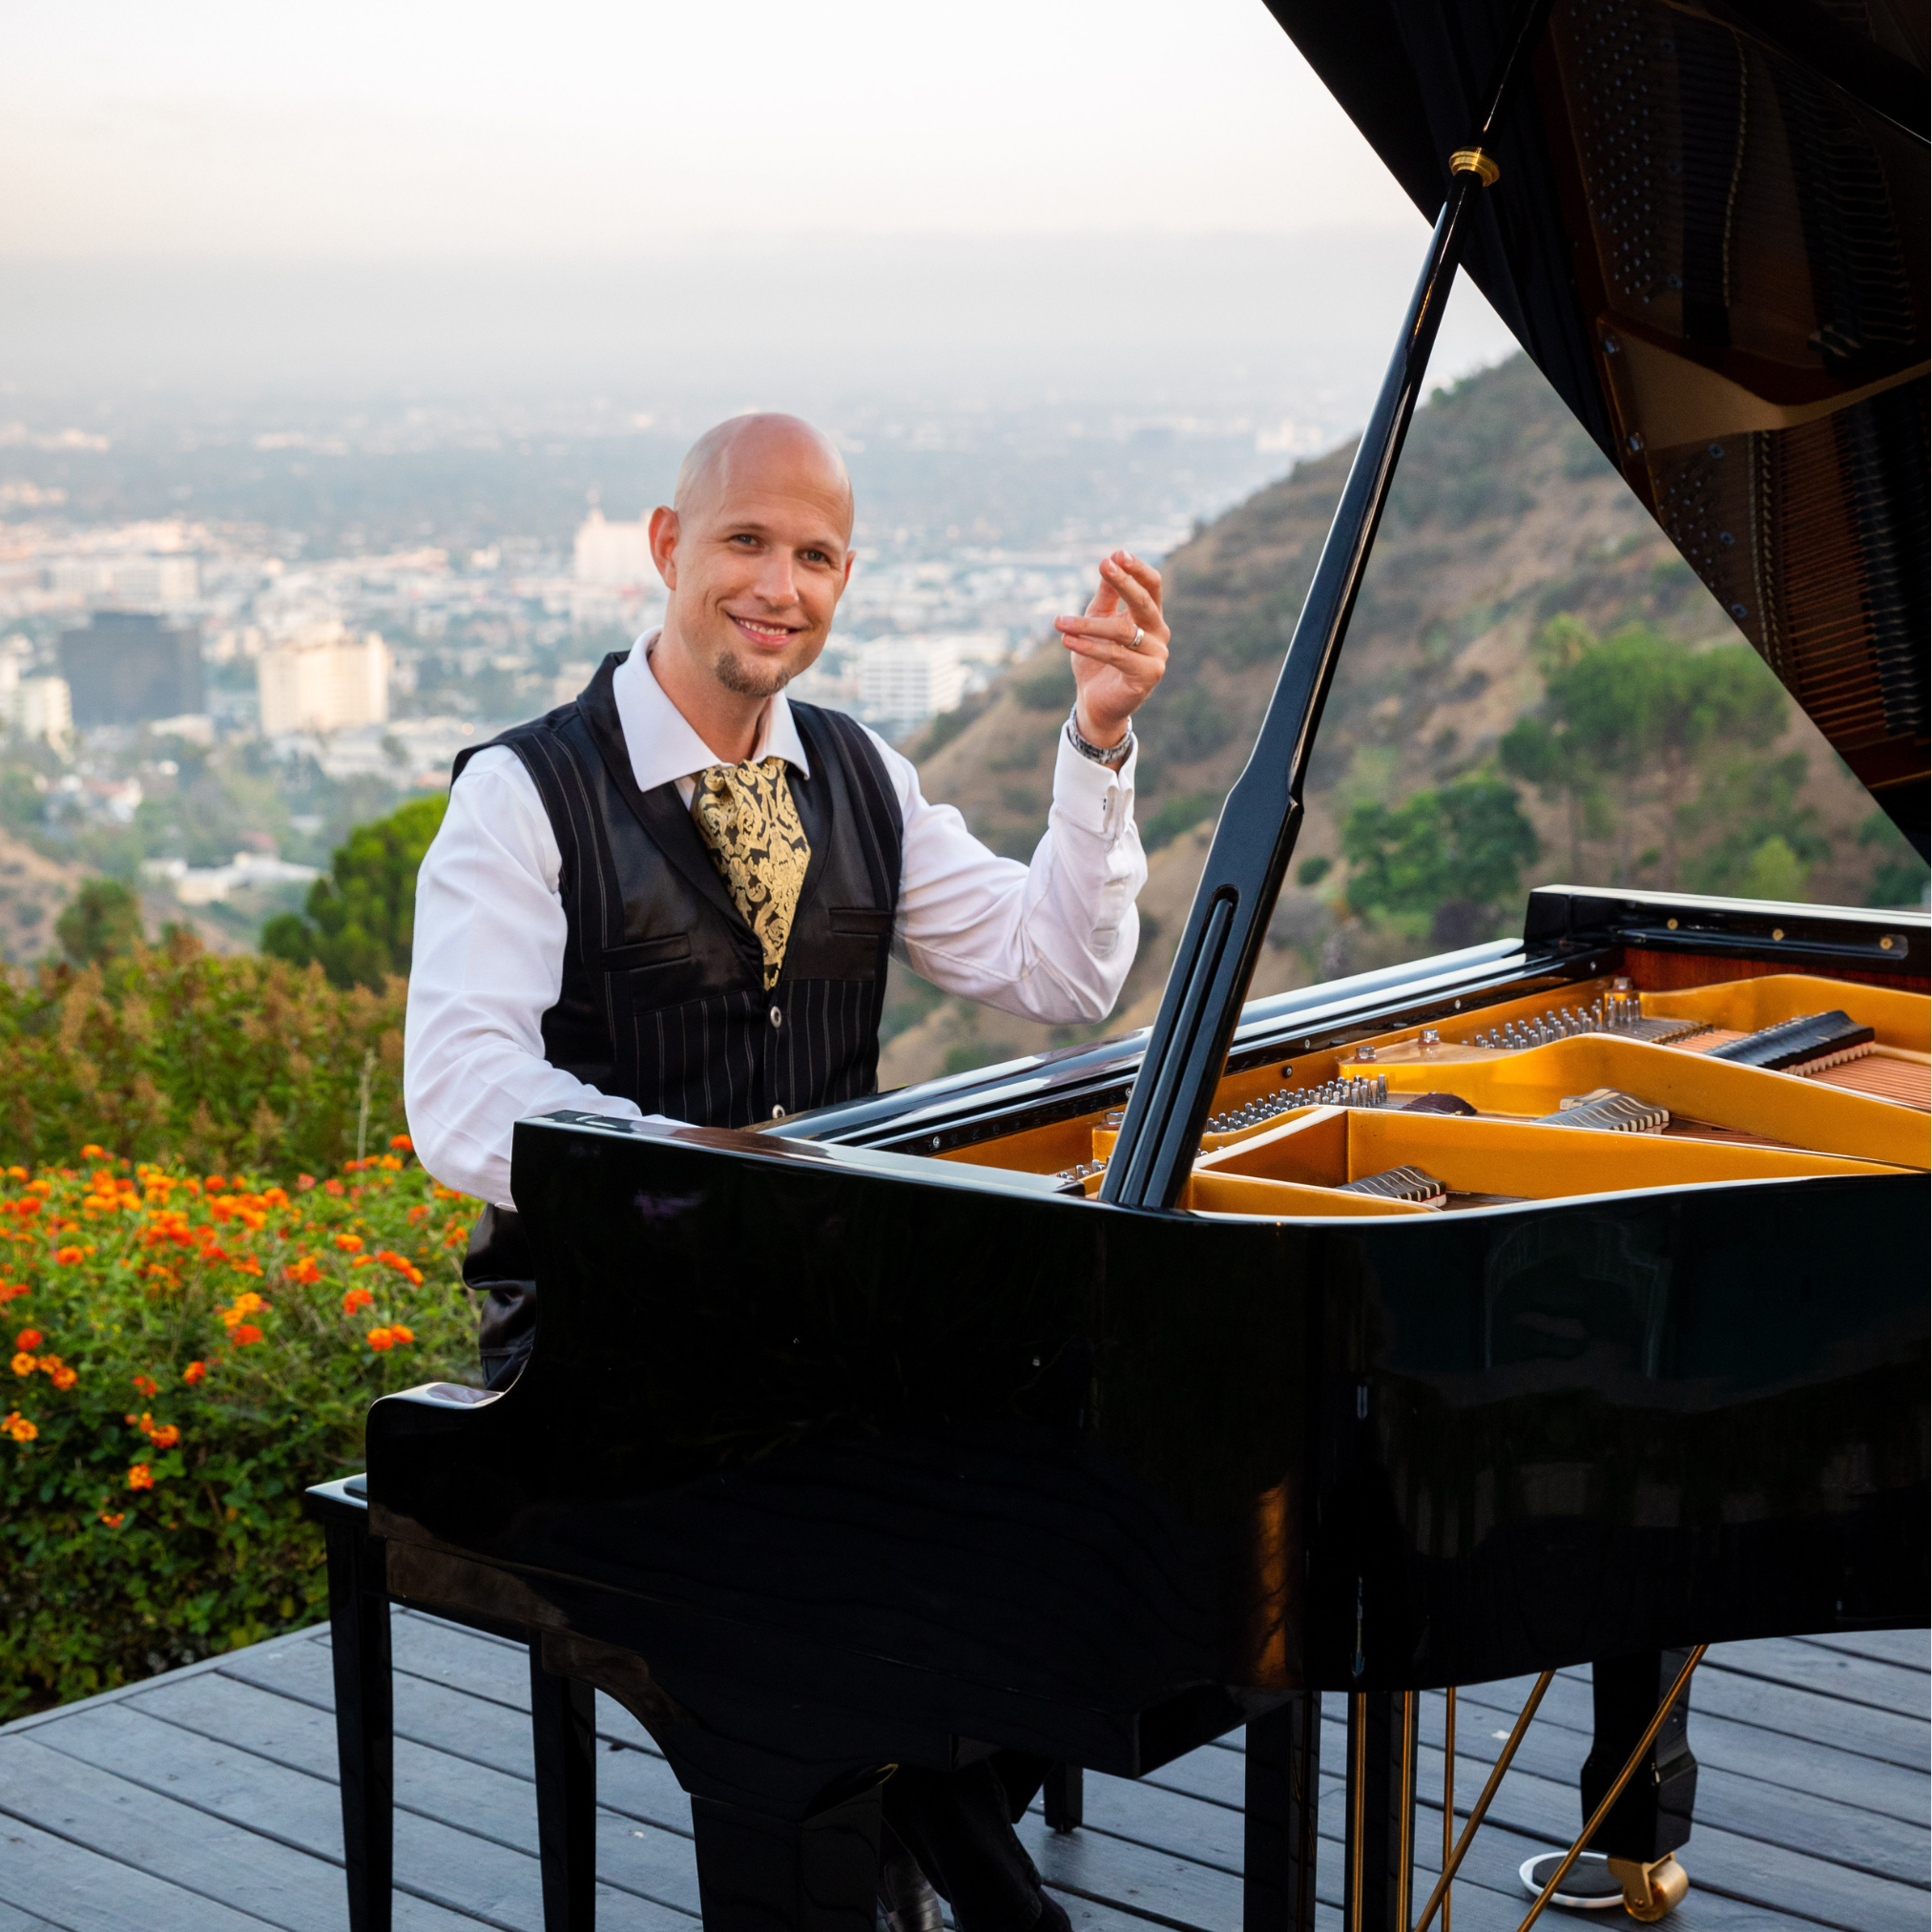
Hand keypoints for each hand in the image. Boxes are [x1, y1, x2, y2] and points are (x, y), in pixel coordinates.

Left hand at [1053, 550, 1168, 750]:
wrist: (1095, 702)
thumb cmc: (1097, 659)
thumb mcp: (1097, 621)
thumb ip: (1106, 595)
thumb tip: (1109, 560)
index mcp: (1150, 616)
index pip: (1151, 586)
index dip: (1136, 569)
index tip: (1116, 554)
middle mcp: (1159, 633)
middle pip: (1144, 602)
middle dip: (1124, 581)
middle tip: (1104, 564)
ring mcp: (1157, 655)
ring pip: (1122, 631)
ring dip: (1087, 625)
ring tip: (1059, 621)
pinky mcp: (1147, 676)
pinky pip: (1115, 656)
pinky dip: (1088, 647)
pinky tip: (1066, 640)